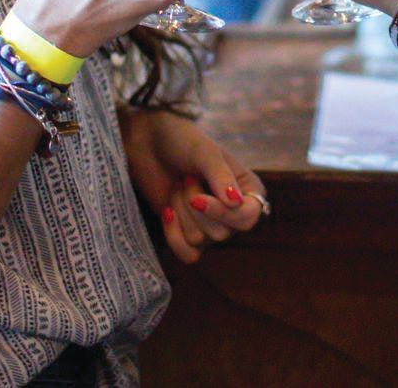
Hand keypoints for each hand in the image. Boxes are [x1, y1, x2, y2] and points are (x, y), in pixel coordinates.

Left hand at [120, 109, 266, 264]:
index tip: (197, 199)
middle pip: (221, 234)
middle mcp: (233, 212)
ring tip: (178, 186)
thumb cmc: (182, 141)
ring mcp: (210, 225)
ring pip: (200, 240)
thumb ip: (221, 176)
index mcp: (247, 190)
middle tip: (186, 178)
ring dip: (181, 211)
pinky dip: (174, 235)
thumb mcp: (204, 153)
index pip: (247, 218)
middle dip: (194, 206)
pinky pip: (188, 255)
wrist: (150, 143)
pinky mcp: (188, 234)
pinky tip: (167, 211)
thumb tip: (237, 204)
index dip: (223, 214)